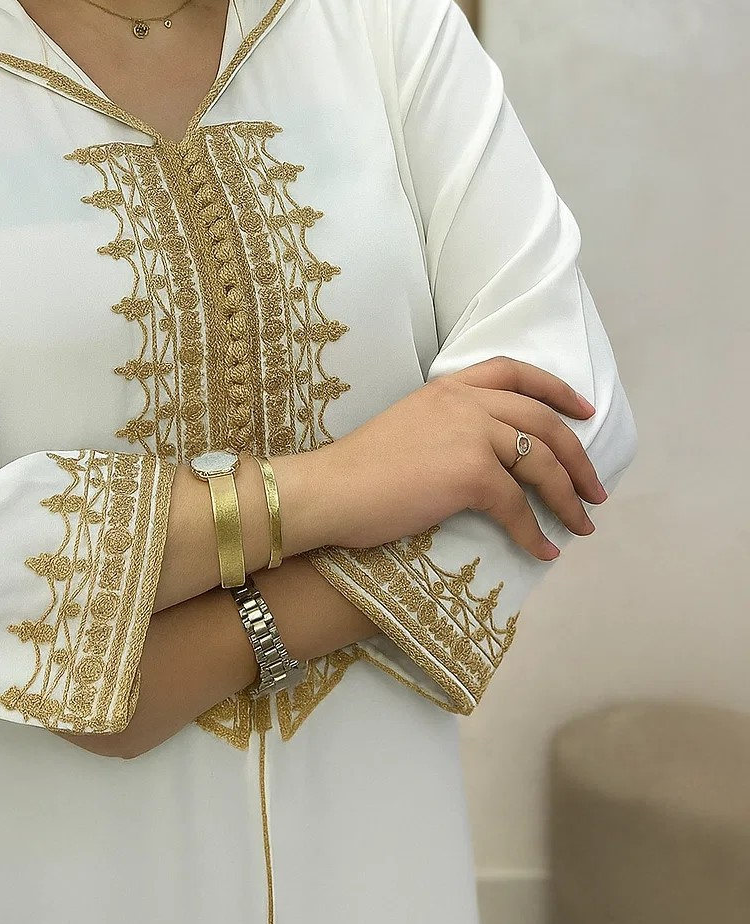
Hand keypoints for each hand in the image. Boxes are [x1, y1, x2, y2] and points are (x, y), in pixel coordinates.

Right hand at [315, 357, 603, 560]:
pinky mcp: (470, 474)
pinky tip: (543, 551)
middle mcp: (465, 402)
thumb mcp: (411, 425)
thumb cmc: (359, 470)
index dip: (556, 391)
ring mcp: (471, 435)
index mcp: (449, 387)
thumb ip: (449, 426)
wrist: (329, 490)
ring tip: (582, 523)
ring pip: (541, 463)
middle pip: (543, 421)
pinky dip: (535, 533)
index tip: (583, 410)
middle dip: (578, 457)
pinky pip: (519, 507)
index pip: (515, 372)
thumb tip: (487, 459)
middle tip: (595, 488)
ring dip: (569, 498)